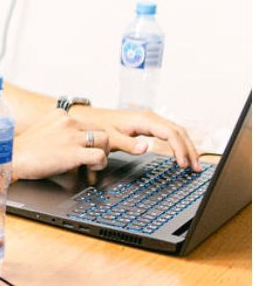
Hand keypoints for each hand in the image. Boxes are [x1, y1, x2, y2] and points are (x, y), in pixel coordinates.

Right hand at [14, 110, 108, 179]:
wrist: (12, 158)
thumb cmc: (25, 149)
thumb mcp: (43, 128)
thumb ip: (59, 129)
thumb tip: (74, 138)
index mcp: (60, 114)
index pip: (87, 121)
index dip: (89, 135)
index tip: (84, 146)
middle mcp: (68, 122)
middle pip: (100, 128)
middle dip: (99, 143)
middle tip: (92, 154)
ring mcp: (71, 137)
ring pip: (105, 139)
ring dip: (103, 152)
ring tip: (93, 161)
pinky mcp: (74, 153)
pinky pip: (100, 155)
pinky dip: (100, 163)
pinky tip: (91, 168)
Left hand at [74, 106, 201, 170]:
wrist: (89, 118)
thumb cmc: (98, 126)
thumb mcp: (110, 137)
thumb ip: (127, 144)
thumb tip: (146, 148)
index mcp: (144, 119)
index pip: (170, 133)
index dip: (179, 149)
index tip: (183, 164)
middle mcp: (150, 118)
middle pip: (178, 132)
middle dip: (189, 149)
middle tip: (196, 167)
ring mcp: (151, 121)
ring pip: (177, 132)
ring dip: (187, 147)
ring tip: (195, 164)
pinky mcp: (149, 126)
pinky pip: (170, 134)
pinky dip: (179, 144)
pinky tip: (183, 155)